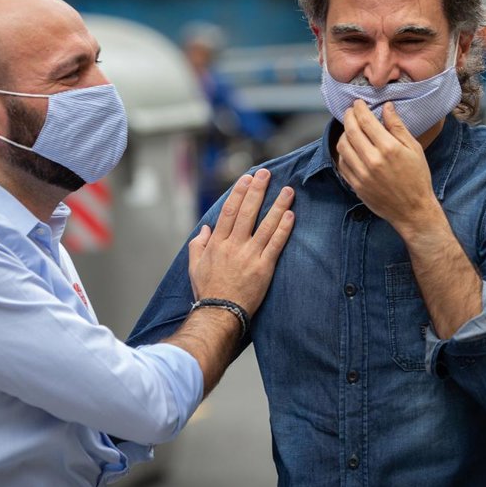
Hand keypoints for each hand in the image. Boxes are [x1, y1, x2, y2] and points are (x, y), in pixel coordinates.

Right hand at [188, 168, 294, 316]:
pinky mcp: (264, 267)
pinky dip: (283, 229)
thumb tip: (205, 229)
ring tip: (287, 190)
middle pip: (247, 212)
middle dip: (257, 190)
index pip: (229, 211)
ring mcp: (249, 255)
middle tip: (266, 173)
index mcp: (217, 243)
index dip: (239, 193)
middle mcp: (233, 245)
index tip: (247, 178)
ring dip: (277, 205)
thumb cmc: (207, 291)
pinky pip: (275, 244)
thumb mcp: (194, 266)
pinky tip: (291, 215)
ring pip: (265, 224)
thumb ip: (198, 245)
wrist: (220, 313)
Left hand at [336, 101, 436, 231]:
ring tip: (350, 128)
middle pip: (351, 131)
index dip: (359, 108)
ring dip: (343, 133)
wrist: (412, 210)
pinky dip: (343, 152)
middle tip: (350, 111)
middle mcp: (372, 160)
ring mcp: (362, 174)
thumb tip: (387, 106)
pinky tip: (349, 147)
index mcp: (389, 148)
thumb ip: (398, 127)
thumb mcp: (414, 149)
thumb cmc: (417, 178)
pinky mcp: (356, 185)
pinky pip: (342, 163)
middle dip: (348, 116)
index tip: (358, 102)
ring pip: (342, 146)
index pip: (366, 121)